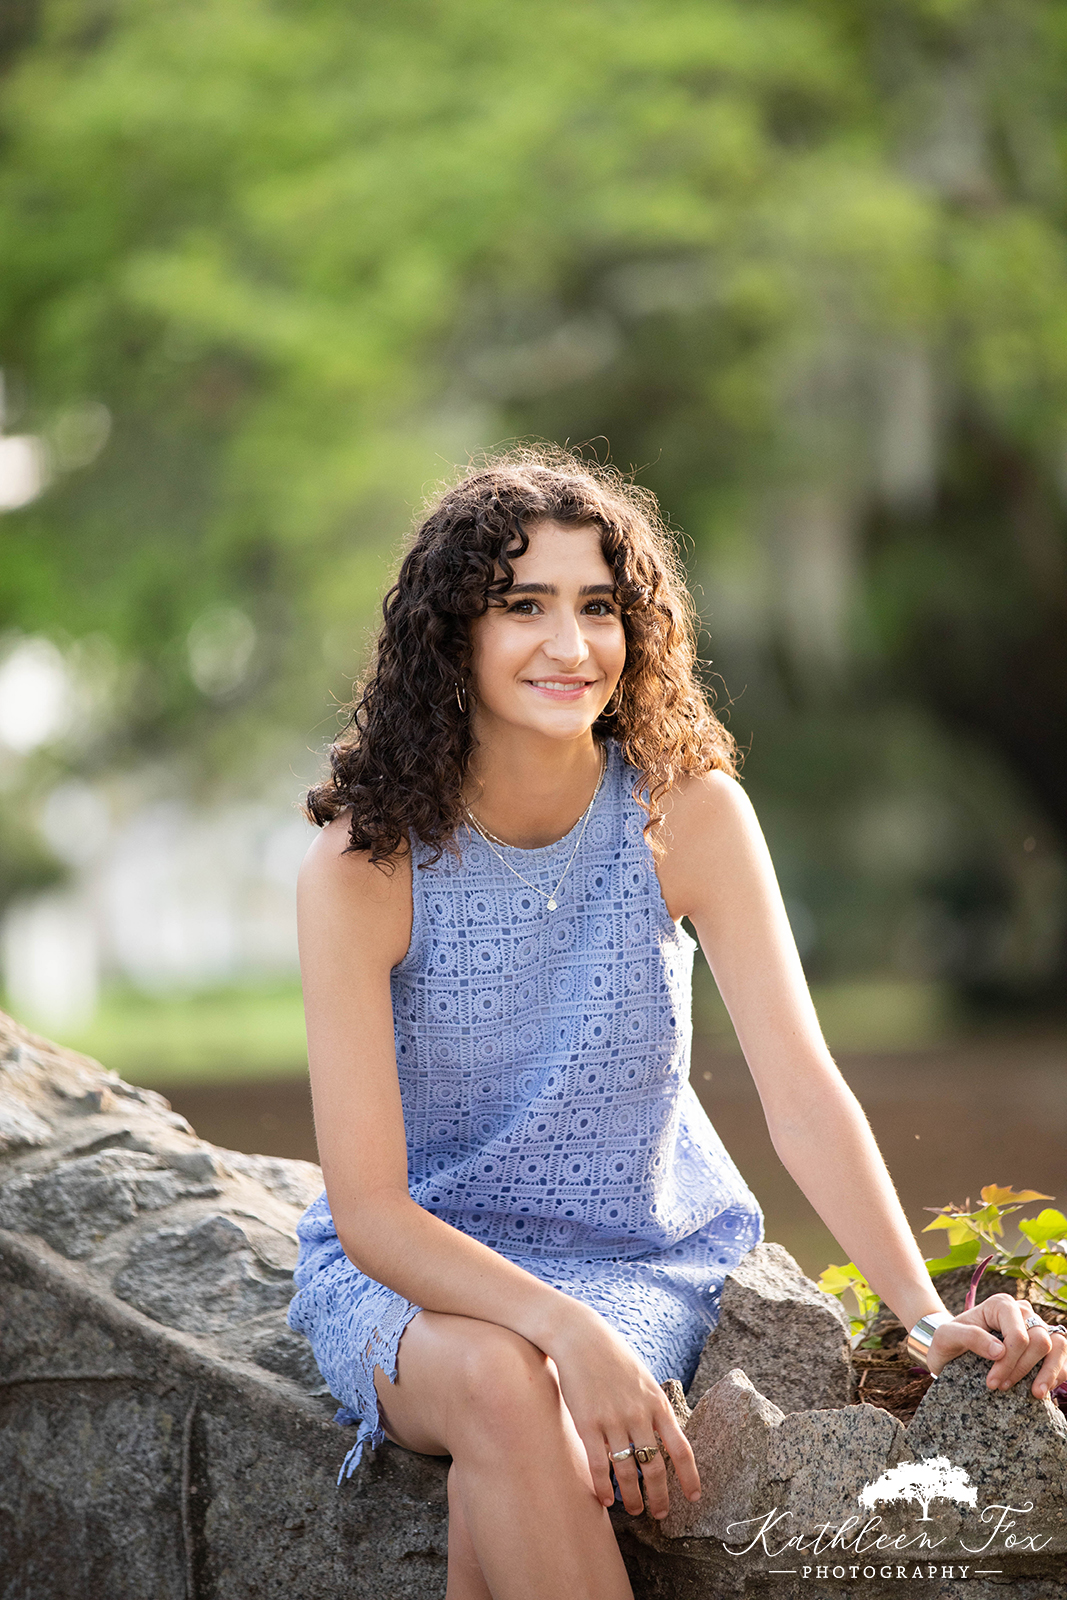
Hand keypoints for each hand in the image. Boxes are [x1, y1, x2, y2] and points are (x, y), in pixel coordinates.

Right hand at [545, 1304, 700, 1520]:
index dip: (689, 1477)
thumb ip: (654, 1406)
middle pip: (656, 1466)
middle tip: (660, 1515)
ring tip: (635, 1510)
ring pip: (628, 1471)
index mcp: (657, 1402)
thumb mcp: (643, 1379)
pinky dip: (604, 1486)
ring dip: (633, 1497)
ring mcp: (613, 1419)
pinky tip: (606, 1501)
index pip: (681, 1448)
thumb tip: (664, 1435)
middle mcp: (639, 1414)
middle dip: (660, 1496)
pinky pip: (599, 1464)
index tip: (694, 1498)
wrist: (580, 1337)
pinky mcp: (588, 1423)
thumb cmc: (613, 1357)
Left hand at [926, 1294, 1066, 1399]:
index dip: (1010, 1361)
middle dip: (1022, 1369)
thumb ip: (969, 1336)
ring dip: (1049, 1372)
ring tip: (1035, 1394)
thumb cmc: (948, 1341)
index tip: (993, 1382)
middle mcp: (1022, 1312)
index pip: (1018, 1334)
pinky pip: (1063, 1357)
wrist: (951, 1350)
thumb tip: (1000, 1350)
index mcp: (1001, 1305)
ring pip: (1058, 1346)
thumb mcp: (946, 1337)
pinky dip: (1058, 1373)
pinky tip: (1043, 1388)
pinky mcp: (1044, 1345)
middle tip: (1001, 1387)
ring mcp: (1036, 1327)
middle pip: (1040, 1341)